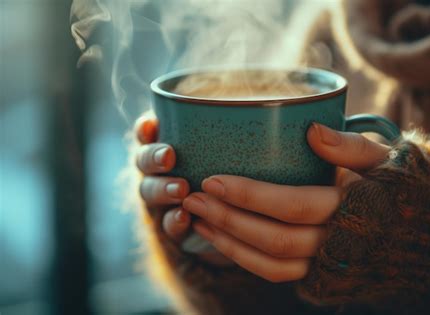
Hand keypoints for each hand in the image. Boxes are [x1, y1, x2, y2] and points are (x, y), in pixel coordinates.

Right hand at [135, 114, 232, 264]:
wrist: (239, 218)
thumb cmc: (241, 165)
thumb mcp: (243, 144)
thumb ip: (244, 128)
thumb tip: (279, 111)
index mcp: (172, 143)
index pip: (148, 131)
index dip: (144, 128)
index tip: (153, 125)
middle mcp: (161, 168)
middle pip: (144, 160)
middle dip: (152, 157)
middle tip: (169, 157)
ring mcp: (164, 198)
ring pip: (149, 191)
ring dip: (161, 189)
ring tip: (181, 190)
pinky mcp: (173, 225)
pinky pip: (167, 224)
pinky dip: (174, 220)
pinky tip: (185, 218)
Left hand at [183, 123, 390, 281]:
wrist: (409, 227)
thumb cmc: (392, 183)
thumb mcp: (381, 157)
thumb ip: (350, 144)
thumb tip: (311, 130)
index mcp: (351, 207)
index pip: (293, 205)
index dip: (249, 195)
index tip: (212, 179)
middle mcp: (337, 241)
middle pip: (274, 238)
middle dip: (227, 218)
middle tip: (191, 196)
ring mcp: (326, 262)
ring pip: (271, 262)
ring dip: (228, 242)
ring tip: (196, 217)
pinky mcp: (316, 272)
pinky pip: (275, 273)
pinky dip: (242, 259)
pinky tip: (218, 237)